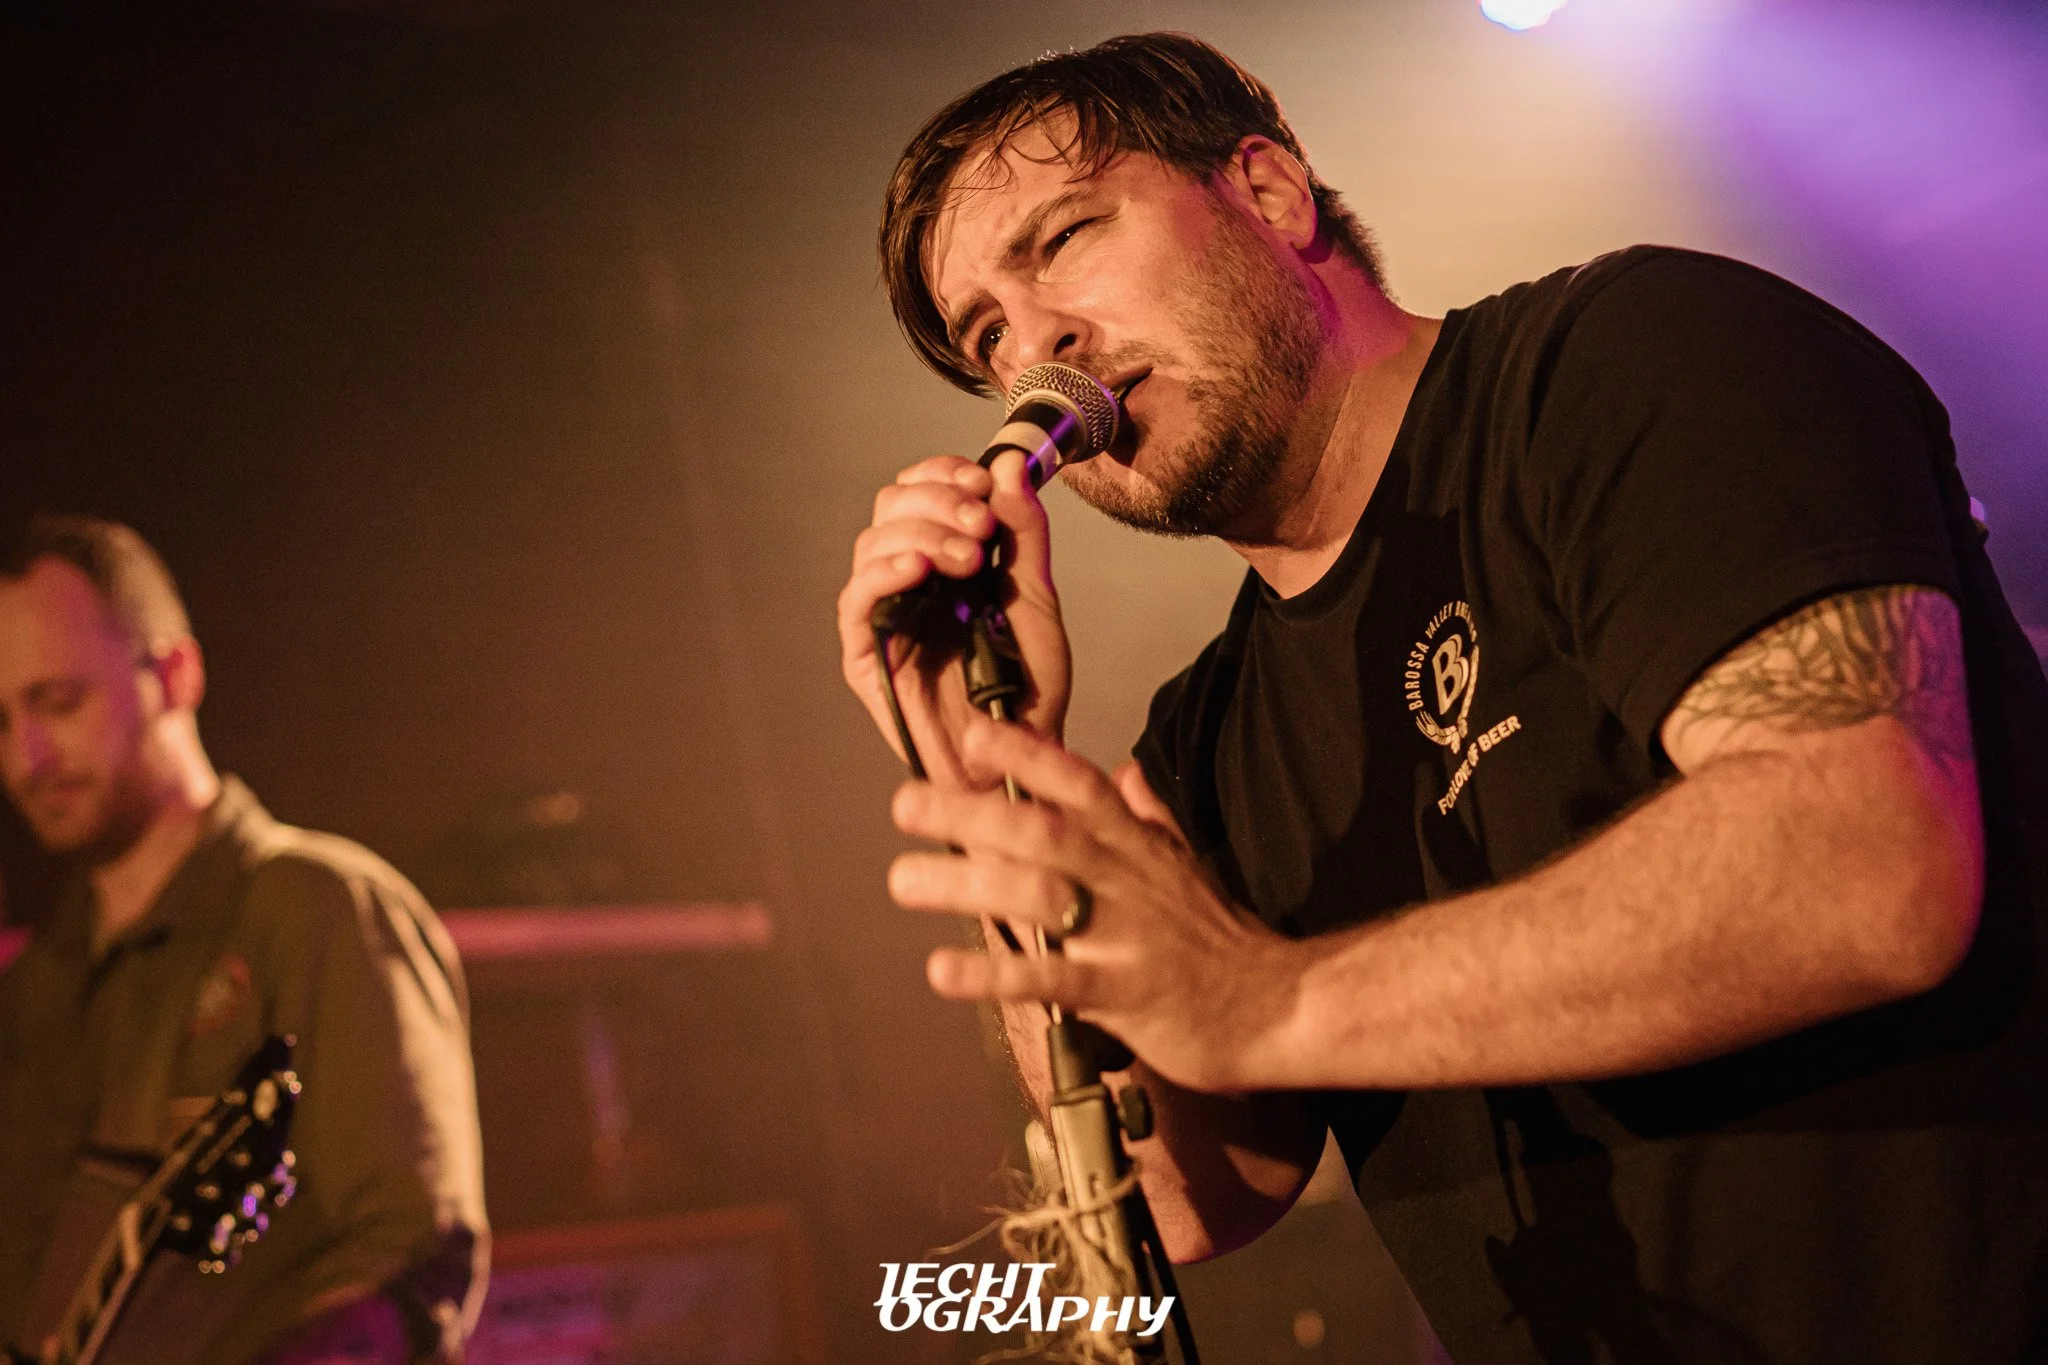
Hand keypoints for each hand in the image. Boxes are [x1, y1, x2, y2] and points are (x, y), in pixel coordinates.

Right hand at [838, 453, 1071, 786]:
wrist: (1019, 751)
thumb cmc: (1026, 687)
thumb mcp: (1035, 598)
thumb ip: (1022, 533)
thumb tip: (1011, 464)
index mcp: (943, 557)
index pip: (920, 490)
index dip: (944, 474)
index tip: (981, 483)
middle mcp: (907, 578)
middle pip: (891, 506)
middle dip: (939, 502)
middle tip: (980, 527)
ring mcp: (883, 613)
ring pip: (873, 543)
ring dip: (923, 535)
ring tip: (967, 561)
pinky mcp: (863, 653)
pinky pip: (856, 600)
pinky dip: (884, 572)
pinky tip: (919, 569)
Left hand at [886, 716, 1304, 1092]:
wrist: (1279, 1006)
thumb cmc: (1220, 938)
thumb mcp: (1186, 864)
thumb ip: (1148, 817)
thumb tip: (1127, 772)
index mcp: (1136, 845)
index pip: (1079, 784)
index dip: (1025, 754)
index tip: (970, 733)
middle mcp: (1125, 878)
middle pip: (1041, 831)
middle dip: (971, 811)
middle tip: (906, 803)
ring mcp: (1123, 935)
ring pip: (1038, 897)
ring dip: (965, 886)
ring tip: (902, 881)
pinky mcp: (1124, 994)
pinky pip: (1051, 980)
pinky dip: (995, 973)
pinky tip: (944, 969)